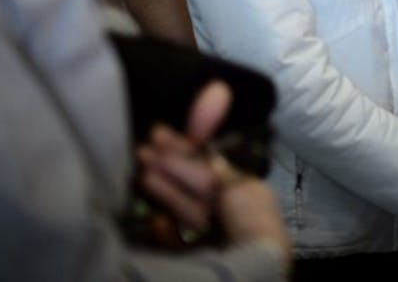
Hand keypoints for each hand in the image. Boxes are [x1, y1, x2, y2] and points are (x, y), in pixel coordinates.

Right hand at [136, 81, 288, 259]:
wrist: (256, 264)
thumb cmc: (253, 222)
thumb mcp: (239, 187)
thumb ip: (216, 169)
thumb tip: (204, 150)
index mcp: (242, 191)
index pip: (207, 167)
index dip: (184, 149)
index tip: (158, 134)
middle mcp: (226, 211)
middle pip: (191, 187)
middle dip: (168, 167)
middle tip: (141, 150)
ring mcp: (210, 234)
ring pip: (182, 209)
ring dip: (164, 191)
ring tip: (142, 173)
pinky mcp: (195, 258)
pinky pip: (178, 242)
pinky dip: (167, 231)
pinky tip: (158, 220)